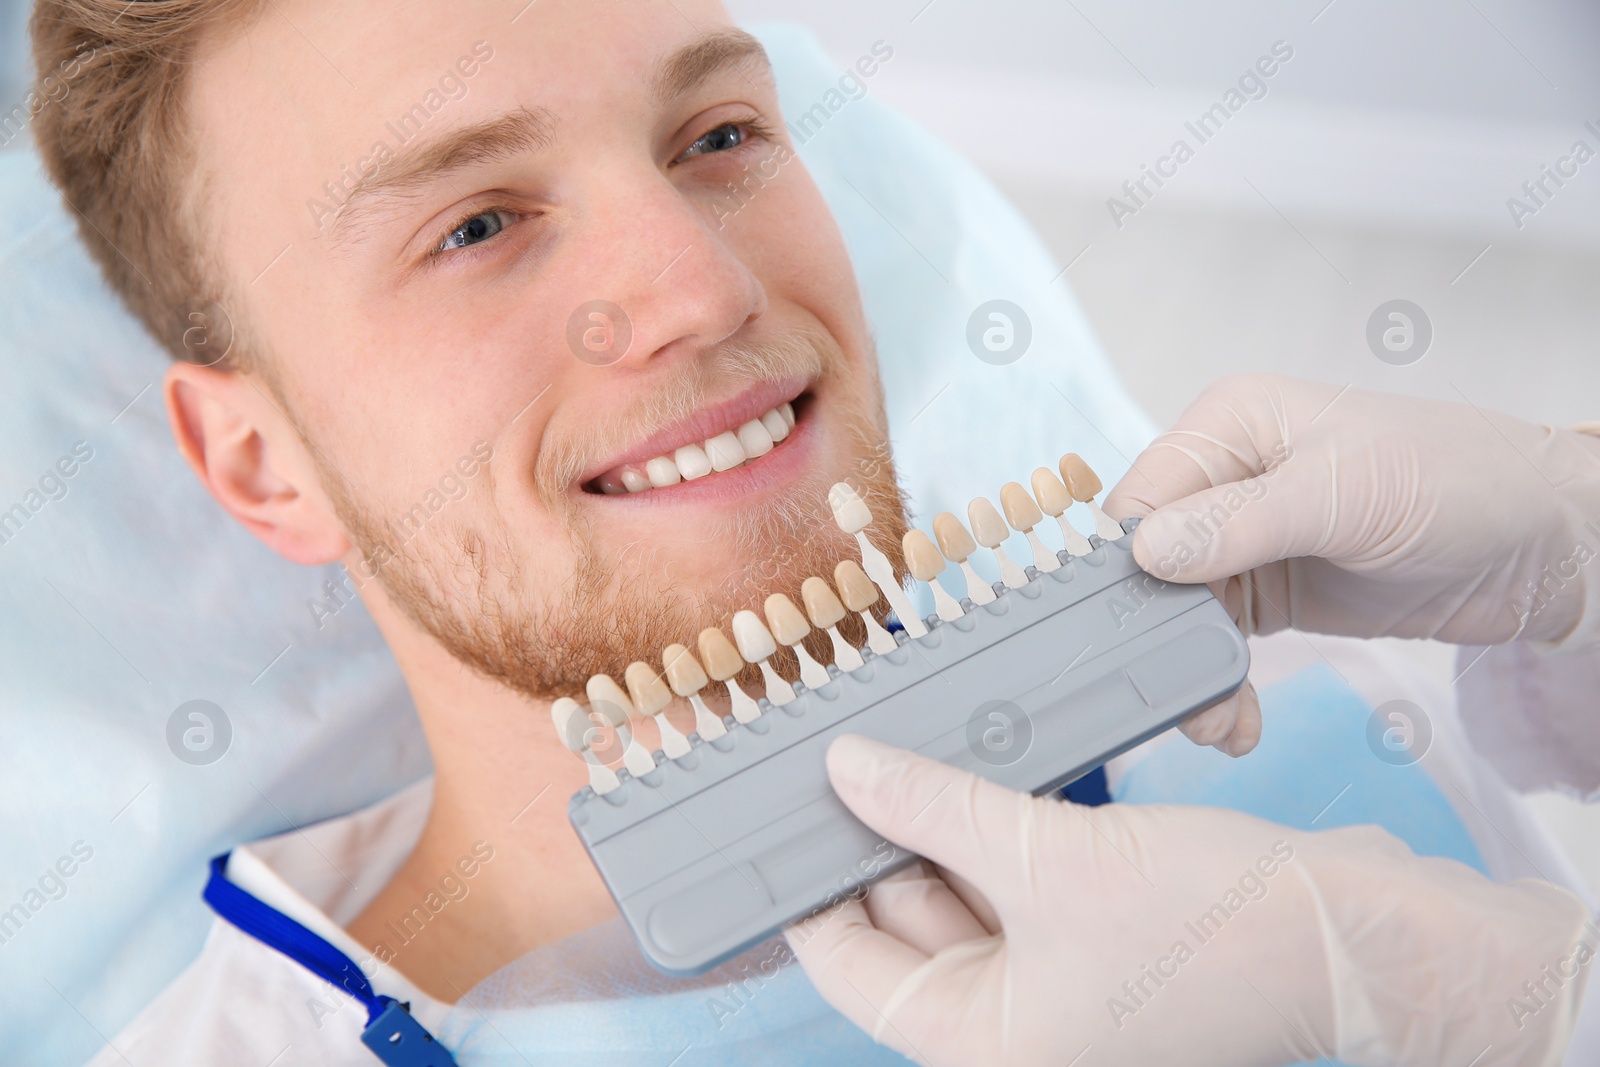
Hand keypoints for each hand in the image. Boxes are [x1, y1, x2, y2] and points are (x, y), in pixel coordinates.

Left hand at [789, 735, 1590, 1066]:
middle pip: (903, 930)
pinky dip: (993, 836)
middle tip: (834, 760)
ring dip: (934, 830)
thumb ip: (934, 808)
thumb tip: (847, 771)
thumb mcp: (1051, 856)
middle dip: (872, 844)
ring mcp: (1058, 993)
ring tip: (895, 751)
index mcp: (984, 1045)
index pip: (850, 968)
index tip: (775, 817)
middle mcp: (1015, 1030)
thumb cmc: (1218, 926)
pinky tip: (971, 770)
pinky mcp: (1096, 951)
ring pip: (961, 902)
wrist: (1362, 936)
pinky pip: (1016, 890)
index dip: (806, 889)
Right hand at [1104, 375, 1599, 753]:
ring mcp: (1246, 539)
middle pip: (1152, 562)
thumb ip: (1241, 523)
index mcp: (1231, 425)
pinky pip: (1219, 640)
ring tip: (1218, 722)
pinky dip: (1222, 683)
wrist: (1542, 546)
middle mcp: (1227, 478)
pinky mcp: (1270, 592)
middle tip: (1182, 694)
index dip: (1131, 563)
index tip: (1141, 628)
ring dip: (1192, 670)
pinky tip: (1235, 718)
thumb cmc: (1459, 481)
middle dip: (1162, 632)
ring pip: (1180, 611)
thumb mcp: (1346, 495)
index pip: (1143, 495)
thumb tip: (1147, 551)